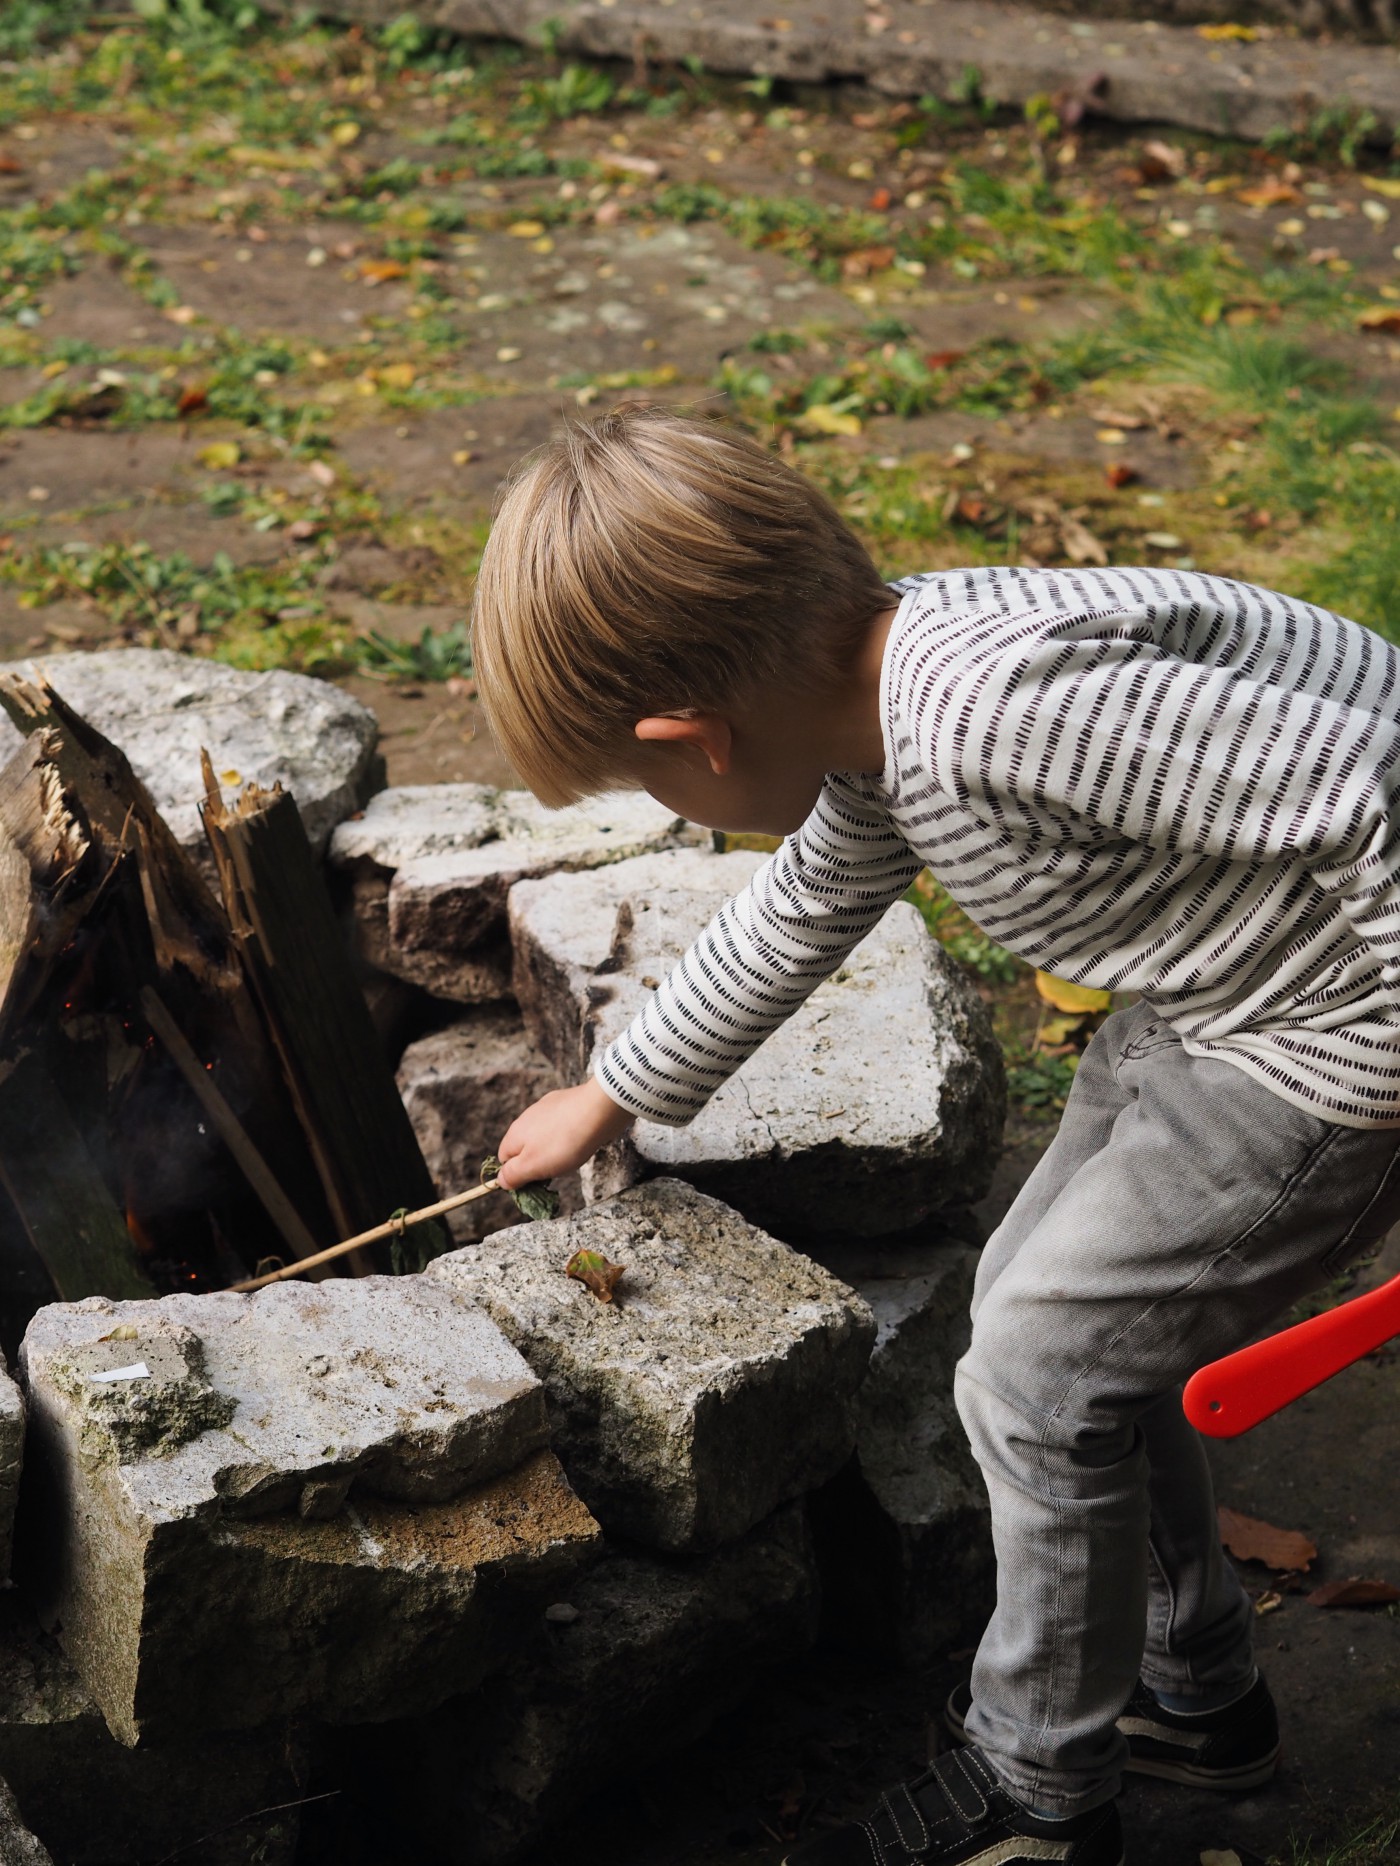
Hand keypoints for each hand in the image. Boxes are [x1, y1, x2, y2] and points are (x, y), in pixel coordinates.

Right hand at [495, 1077, 634, 1189]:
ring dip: (552, 1148)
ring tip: (571, 1154)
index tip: (536, 1182)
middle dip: (537, 1162)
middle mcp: (525, 1118)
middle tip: (556, 1169)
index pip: (504, 1160)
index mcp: (514, 1134)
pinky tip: (579, 1137)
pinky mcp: (564, 1102)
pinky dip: (566, 1134)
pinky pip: (559, 1124)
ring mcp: (545, 1107)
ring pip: (542, 1136)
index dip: (517, 1174)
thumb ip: (513, 1175)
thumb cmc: (564, 1142)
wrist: (598, 1110)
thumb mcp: (533, 1166)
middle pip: (524, 1147)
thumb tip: (500, 1181)